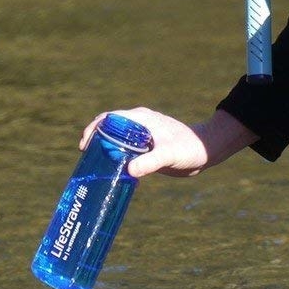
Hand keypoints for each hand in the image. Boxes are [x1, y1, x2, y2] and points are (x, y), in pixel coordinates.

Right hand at [79, 107, 255, 178]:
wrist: (204, 151)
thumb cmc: (189, 148)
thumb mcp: (169, 155)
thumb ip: (150, 162)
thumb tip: (130, 170)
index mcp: (140, 118)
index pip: (110, 118)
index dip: (94, 128)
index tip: (84, 144)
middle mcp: (139, 124)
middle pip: (109, 127)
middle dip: (95, 139)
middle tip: (85, 157)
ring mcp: (142, 135)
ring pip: (116, 138)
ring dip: (104, 148)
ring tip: (95, 165)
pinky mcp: (146, 147)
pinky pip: (125, 148)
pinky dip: (115, 155)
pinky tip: (112, 170)